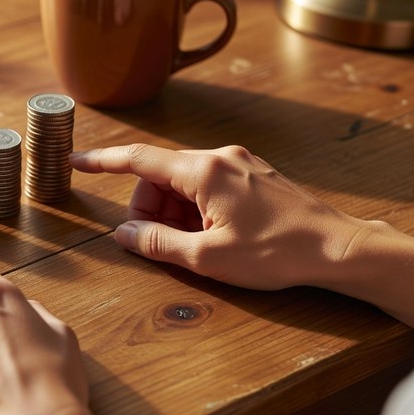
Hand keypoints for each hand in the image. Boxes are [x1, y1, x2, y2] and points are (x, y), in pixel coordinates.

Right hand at [70, 144, 364, 290]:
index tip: (74, 160)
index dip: (101, 161)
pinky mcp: (254, 174)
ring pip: (184, 182)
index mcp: (203, 171)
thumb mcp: (207, 258)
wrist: (339, 248)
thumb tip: (121, 234)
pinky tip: (211, 236)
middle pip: (160, 176)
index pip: (138, 160)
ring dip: (173, 212)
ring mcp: (240, 163)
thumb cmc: (276, 253)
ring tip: (191, 247)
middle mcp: (220, 157)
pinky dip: (195, 209)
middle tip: (156, 245)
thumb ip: (156, 243)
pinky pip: (208, 185)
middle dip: (148, 209)